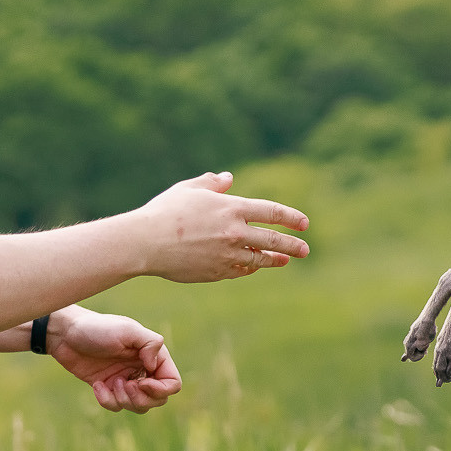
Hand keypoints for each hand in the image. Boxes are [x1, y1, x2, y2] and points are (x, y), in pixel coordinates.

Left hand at [49, 308, 182, 413]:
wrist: (65, 334)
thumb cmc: (97, 328)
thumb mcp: (127, 330)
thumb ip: (150, 344)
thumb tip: (154, 366)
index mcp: (152, 356)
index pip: (172, 382)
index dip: (161, 389)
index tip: (142, 383)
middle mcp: (142, 370)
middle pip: (157, 399)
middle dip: (142, 398)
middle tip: (125, 386)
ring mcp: (125, 380)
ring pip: (138, 406)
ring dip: (124, 400)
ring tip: (110, 383)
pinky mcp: (108, 388)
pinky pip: (116, 406)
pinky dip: (106, 400)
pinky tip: (96, 385)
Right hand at [138, 172, 310, 282]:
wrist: (144, 243)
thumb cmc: (164, 212)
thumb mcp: (189, 189)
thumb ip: (212, 183)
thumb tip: (229, 178)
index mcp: (231, 208)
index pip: (272, 212)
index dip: (291, 217)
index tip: (304, 223)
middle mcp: (234, 233)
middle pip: (273, 240)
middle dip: (293, 245)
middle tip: (305, 249)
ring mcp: (226, 255)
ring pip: (258, 259)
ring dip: (274, 260)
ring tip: (284, 260)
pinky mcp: (216, 272)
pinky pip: (239, 271)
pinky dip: (248, 269)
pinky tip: (254, 267)